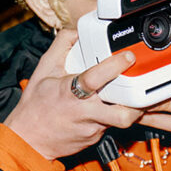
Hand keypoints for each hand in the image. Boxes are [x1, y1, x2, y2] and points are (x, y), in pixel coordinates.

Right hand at [3, 29, 143, 159]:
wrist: (29, 140)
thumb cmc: (35, 106)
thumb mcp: (44, 69)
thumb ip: (61, 45)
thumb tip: (77, 31)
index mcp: (70, 92)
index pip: (96, 78)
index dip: (115, 66)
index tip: (128, 56)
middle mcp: (84, 112)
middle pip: (120, 115)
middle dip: (136, 104)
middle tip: (140, 87)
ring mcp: (92, 128)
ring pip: (121, 121)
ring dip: (130, 109)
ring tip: (131, 97)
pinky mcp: (96, 138)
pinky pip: (111, 125)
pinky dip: (113, 114)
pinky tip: (108, 107)